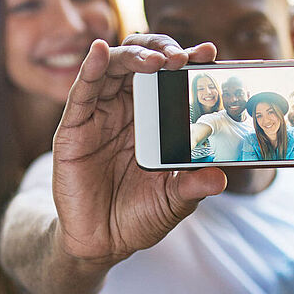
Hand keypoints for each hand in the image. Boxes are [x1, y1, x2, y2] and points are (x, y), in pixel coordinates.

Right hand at [51, 34, 226, 265]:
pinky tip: (100, 51)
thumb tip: (220, 177)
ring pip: (114, 66)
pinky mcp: (74, 126)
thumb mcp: (174, 201)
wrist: (101, 243)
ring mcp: (100, 114)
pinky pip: (82, 90)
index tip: (209, 54)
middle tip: (182, 58)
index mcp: (155, 118)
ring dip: (134, 55)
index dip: (189, 60)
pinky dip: (91, 66)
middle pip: (141, 61)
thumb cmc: (138, 216)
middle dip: (162, 50)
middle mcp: (127, 109)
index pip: (171, 77)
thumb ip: (193, 186)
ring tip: (156, 61)